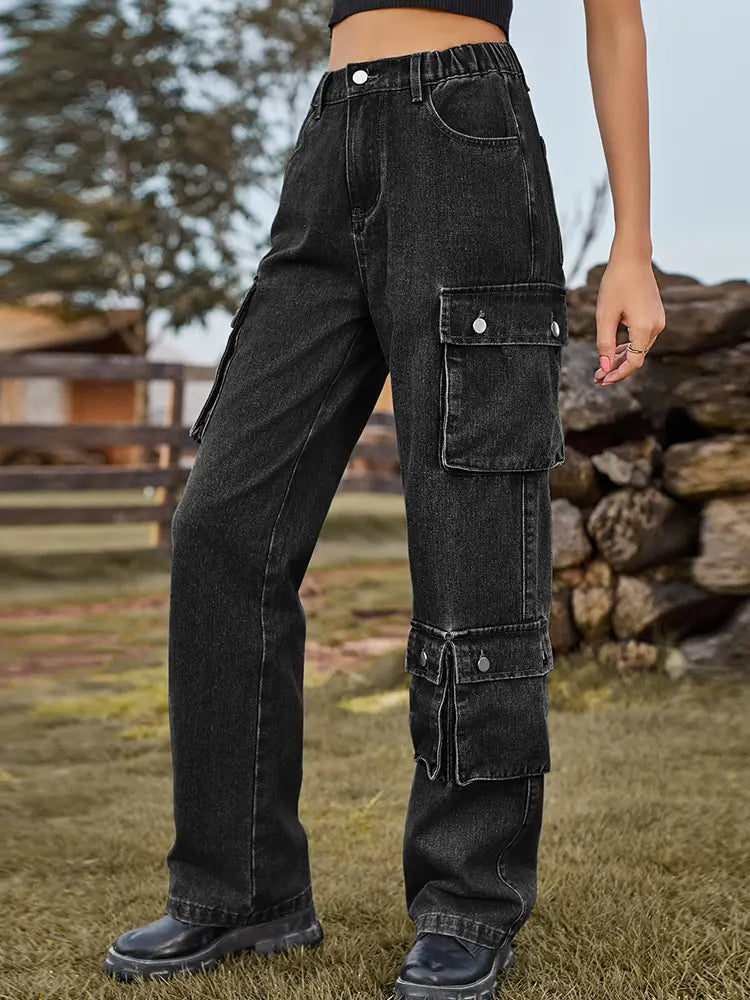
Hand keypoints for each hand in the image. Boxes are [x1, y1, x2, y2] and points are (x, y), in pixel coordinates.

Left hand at [593, 250, 665, 384]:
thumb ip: (605, 344)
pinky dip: (629, 346)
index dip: (618, 374)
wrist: (632, 258)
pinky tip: (615, 351)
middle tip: (598, 378)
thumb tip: (605, 367)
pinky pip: (642, 338)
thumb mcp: (605, 316)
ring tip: (603, 367)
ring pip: (640, 348)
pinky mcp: (655, 315)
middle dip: (617, 368)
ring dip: (622, 358)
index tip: (602, 380)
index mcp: (645, 328)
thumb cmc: (616, 283)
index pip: (633, 362)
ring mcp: (658, 320)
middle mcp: (656, 326)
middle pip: (637, 357)